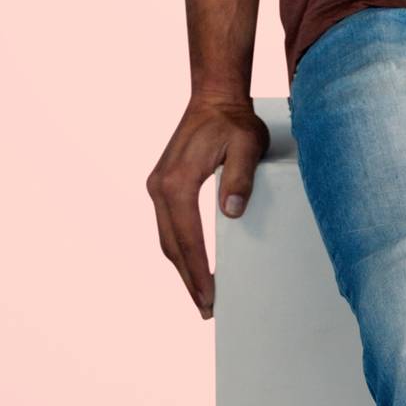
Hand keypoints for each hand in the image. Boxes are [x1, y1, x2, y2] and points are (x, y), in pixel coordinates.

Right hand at [145, 94, 269, 319]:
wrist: (214, 96)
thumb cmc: (233, 121)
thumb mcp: (247, 145)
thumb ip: (240, 177)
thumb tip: (231, 212)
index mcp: (177, 181)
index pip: (188, 237)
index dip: (198, 271)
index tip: (210, 297)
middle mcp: (160, 186)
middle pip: (172, 244)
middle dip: (188, 279)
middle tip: (208, 309)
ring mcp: (158, 184)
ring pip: (166, 237)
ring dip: (182, 266)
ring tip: (201, 294)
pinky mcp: (162, 183)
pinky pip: (168, 224)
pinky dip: (179, 248)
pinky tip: (192, 262)